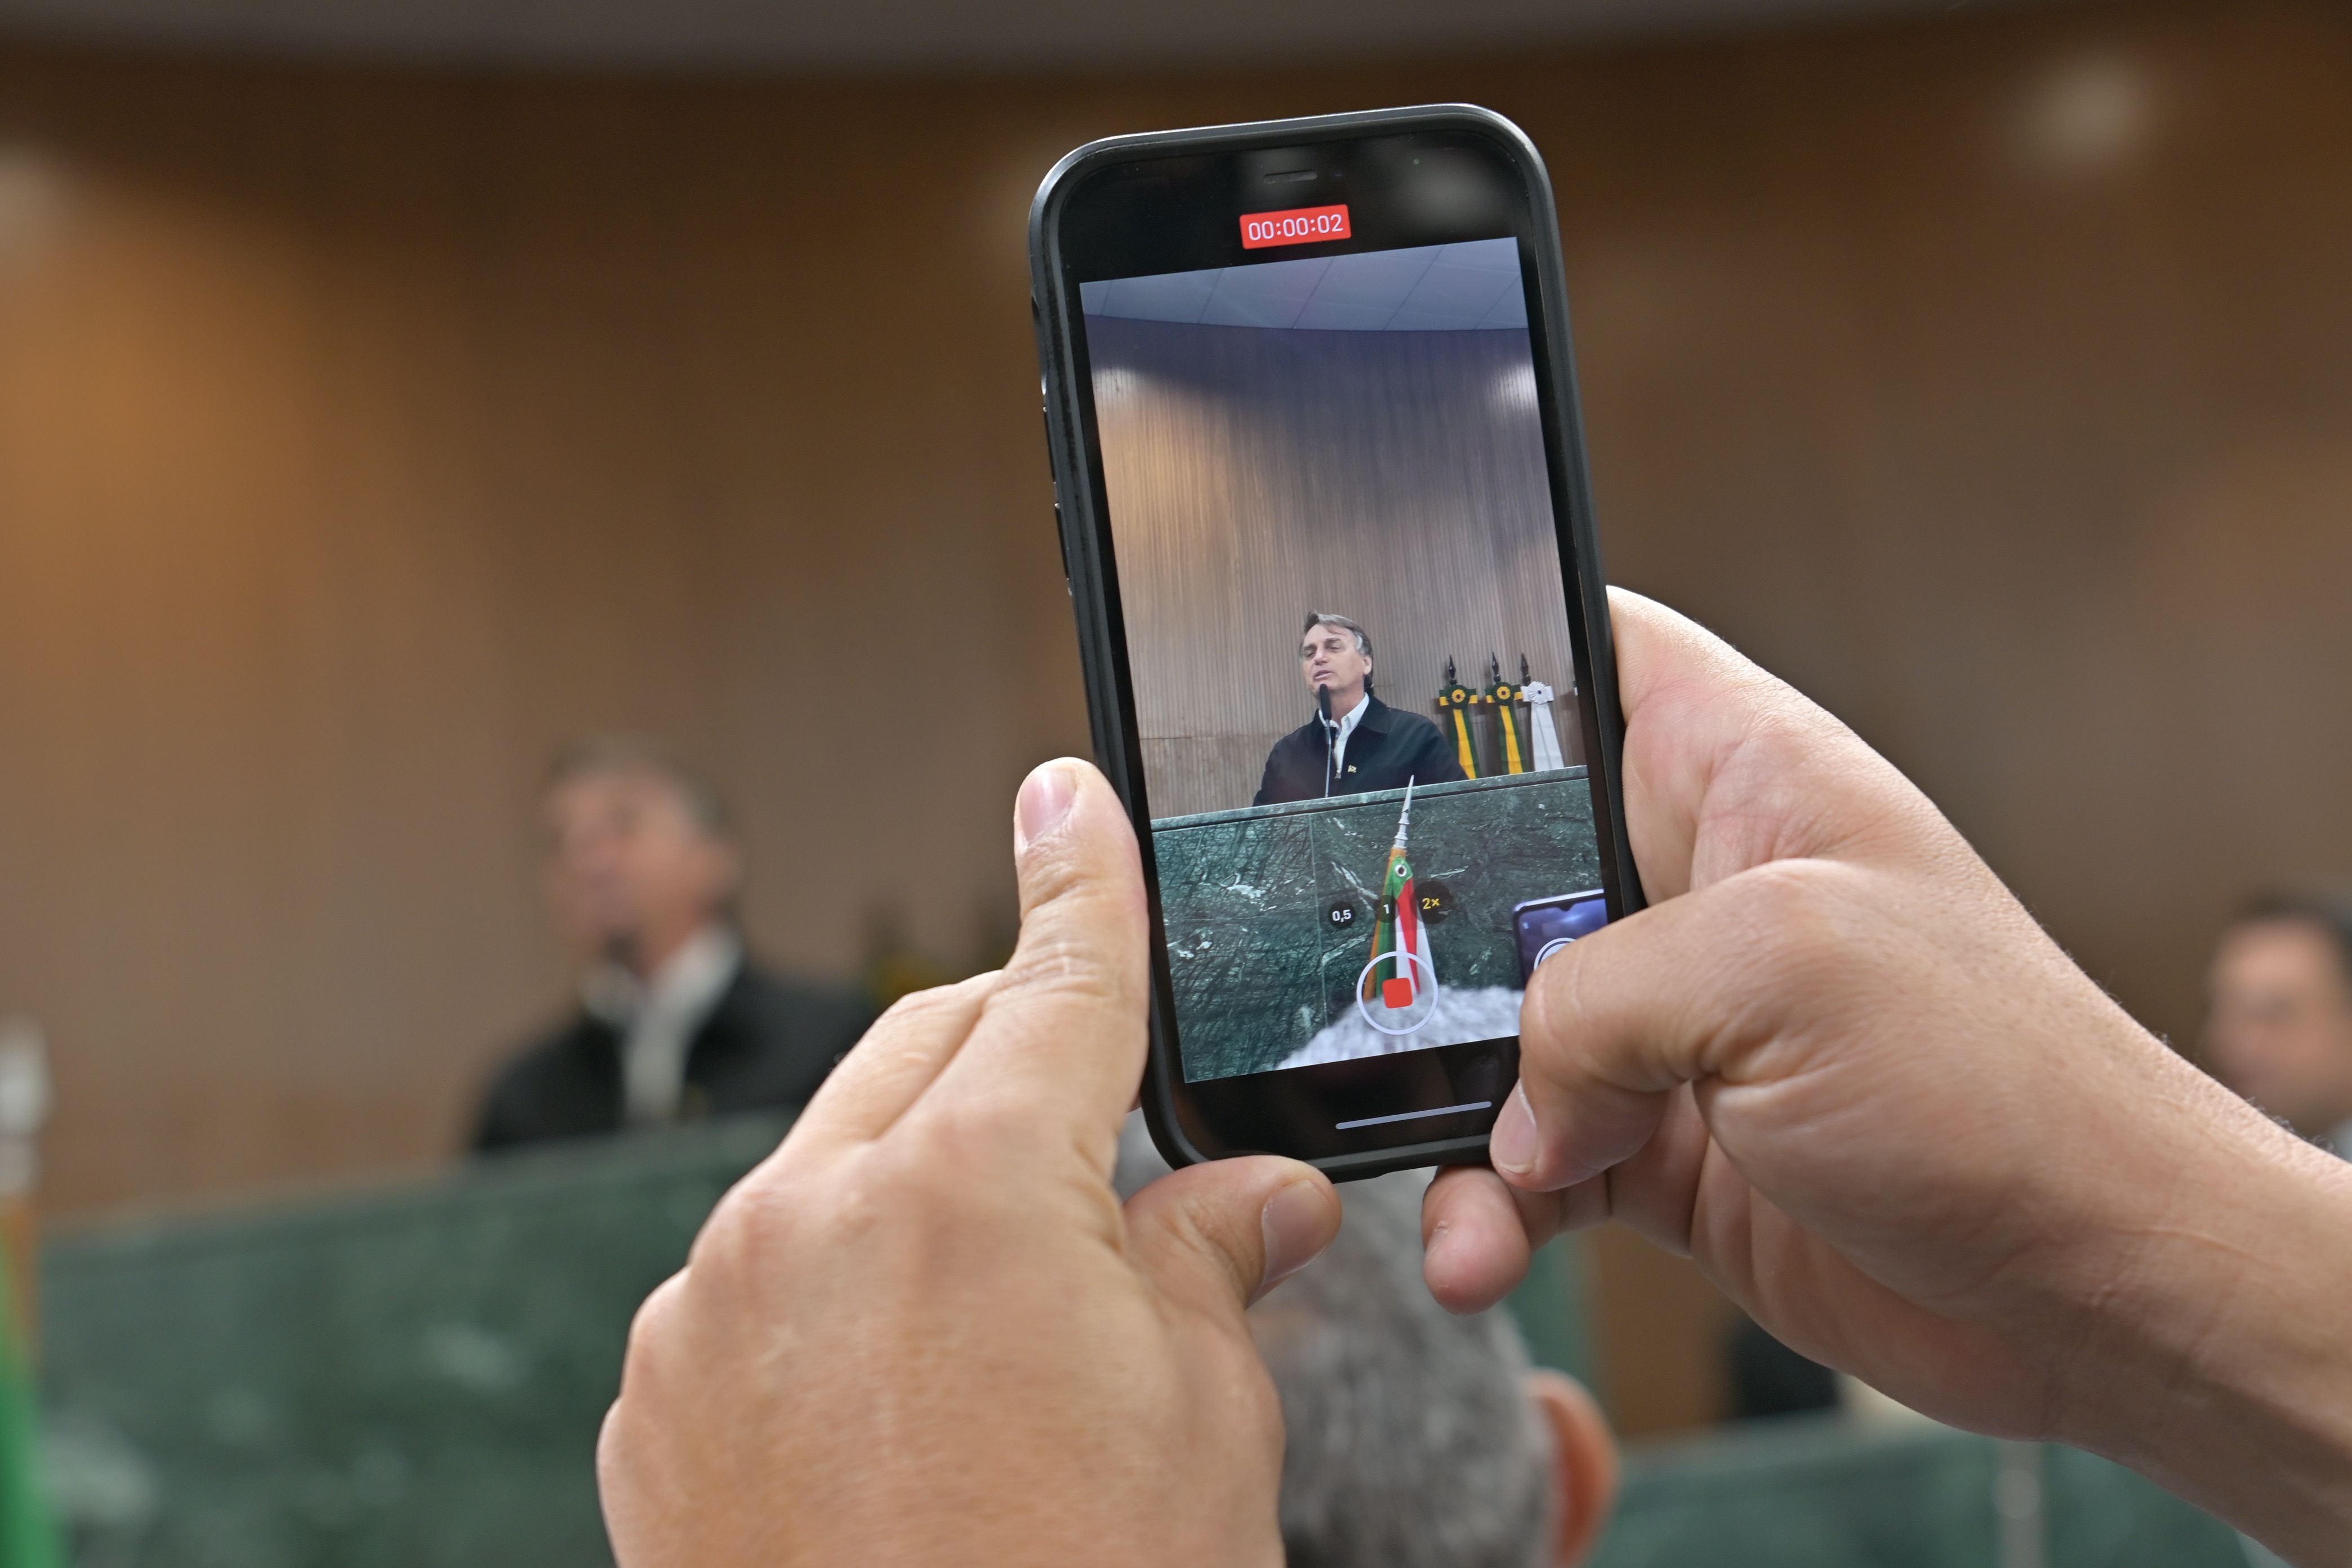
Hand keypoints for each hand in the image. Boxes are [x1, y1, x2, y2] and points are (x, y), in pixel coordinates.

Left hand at [598, 761, 1340, 1567]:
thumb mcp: (1204, 1421)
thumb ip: (1213, 1260)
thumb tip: (1256, 1197)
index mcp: (967, 1191)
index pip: (1054, 977)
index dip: (1081, 878)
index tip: (1067, 797)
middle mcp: (807, 1220)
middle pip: (933, 1047)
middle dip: (1020, 1044)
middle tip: (1102, 1105)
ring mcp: (709, 1311)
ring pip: (835, 1156)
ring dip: (925, 1174)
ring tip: (1015, 1298)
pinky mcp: (658, 1400)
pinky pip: (757, 1274)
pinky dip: (839, 1276)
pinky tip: (908, 1381)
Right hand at [1422, 590, 2351, 1560]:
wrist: (2090, 1286)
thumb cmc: (2000, 1084)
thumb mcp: (1780, 969)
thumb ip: (1595, 999)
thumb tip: (1512, 1103)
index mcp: (1743, 778)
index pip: (1594, 657)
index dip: (1485, 654)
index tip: (1367, 686)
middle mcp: (1694, 889)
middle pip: (1499, 864)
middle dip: (1418, 930)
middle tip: (1351, 978)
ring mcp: (1676, 1024)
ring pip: (1496, 1036)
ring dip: (1447, 1111)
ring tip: (1446, 1179)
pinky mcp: (1664, 1144)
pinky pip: (1527, 1162)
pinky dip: (1488, 1206)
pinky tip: (1476, 1244)